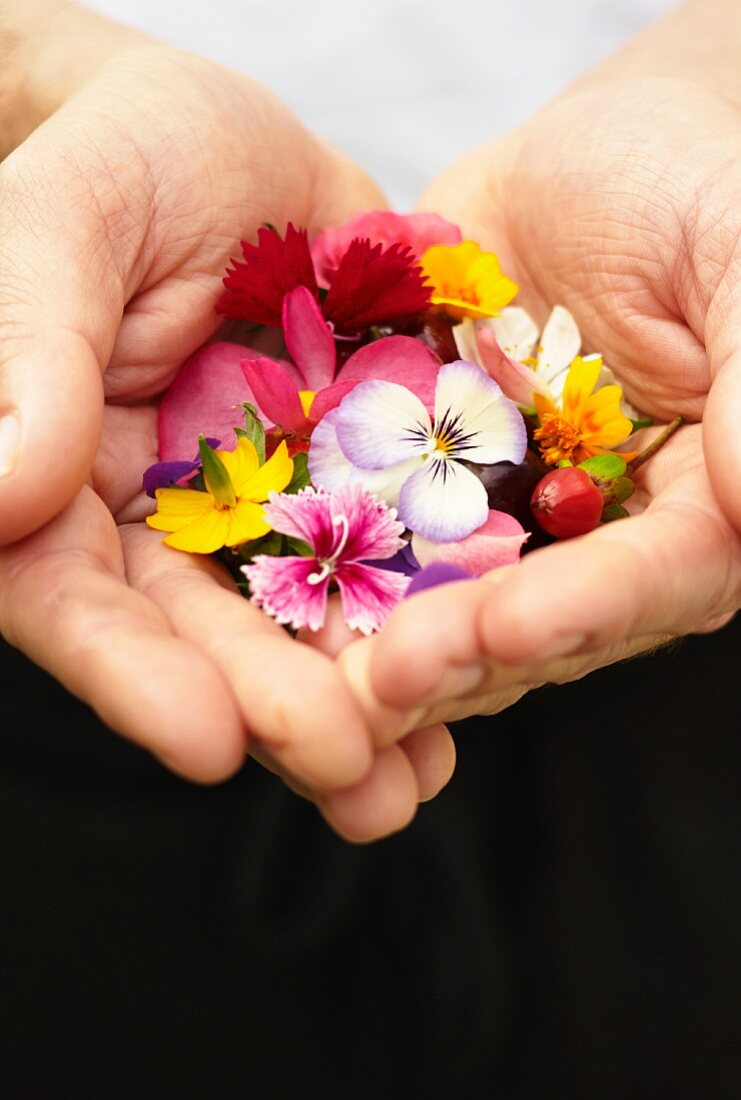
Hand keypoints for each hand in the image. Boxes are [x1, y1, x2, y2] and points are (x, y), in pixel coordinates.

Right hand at [0, 23, 453, 839]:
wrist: (222, 137)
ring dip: (358, 701)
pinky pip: (391, 557)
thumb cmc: (120, 154)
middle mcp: (156, 518)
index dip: (134, 674)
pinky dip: (428, 617)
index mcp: (56, 477)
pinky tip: (477, 673)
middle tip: (351, 773)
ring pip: (302, 619)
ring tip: (416, 779)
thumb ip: (29, 348)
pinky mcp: (352, 478)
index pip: (75, 596)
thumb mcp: (66, 222)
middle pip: (203, 635)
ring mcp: (262, 506)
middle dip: (272, 707)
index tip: (209, 740)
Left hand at [332, 17, 739, 739]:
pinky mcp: (427, 484)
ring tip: (313, 675)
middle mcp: (600, 535)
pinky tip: (271, 599)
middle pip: (539, 621)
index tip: (511, 626)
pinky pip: (376, 532)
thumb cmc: (692, 180)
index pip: (655, 580)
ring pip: (449, 600)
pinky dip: (328, 566)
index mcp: (700, 505)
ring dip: (383, 642)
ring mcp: (506, 518)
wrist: (596, 159)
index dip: (585, 609)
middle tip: (380, 682)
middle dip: (461, 650)